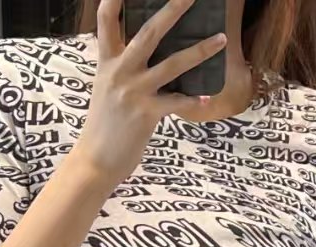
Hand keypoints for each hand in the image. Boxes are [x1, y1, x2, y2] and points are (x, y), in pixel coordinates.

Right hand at [72, 0, 227, 187]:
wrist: (95, 162)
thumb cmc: (104, 125)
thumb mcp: (107, 88)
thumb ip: (124, 66)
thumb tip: (151, 51)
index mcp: (107, 62)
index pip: (106, 19)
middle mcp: (119, 71)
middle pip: (148, 32)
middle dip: (172, 10)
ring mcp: (133, 92)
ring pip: (172, 64)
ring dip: (199, 50)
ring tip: (221, 38)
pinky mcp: (145, 114)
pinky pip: (176, 102)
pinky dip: (193, 100)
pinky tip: (207, 98)